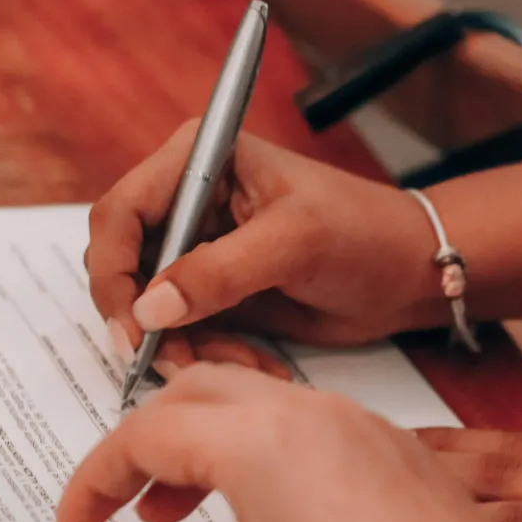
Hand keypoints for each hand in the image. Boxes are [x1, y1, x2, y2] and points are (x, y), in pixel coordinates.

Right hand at [55, 365, 521, 521]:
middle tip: (125, 506)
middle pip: (194, 391)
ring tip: (182, 512)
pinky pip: (307, 421)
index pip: (143, 436)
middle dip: (145, 444)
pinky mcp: (397, 446)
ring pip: (254, 398)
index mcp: (256, 442)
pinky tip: (266, 512)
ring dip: (205, 443)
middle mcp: (307, 412)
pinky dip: (262, 449)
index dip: (95, 481)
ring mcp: (358, 422)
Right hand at [85, 123, 444, 374]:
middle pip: (121, 266)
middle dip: (145, 320)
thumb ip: (219, 272)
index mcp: (198, 160)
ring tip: (241, 361)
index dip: (112, 272)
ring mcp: (197, 250)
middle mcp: (187, 201)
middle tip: (173, 361)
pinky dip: (208, 356)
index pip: (119, 212)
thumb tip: (149, 308)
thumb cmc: (364, 233)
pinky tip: (257, 362)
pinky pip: (182, 334)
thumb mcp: (294, 244)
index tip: (132, 327)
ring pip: (148, 310)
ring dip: (182, 346)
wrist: (408, 275)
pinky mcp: (213, 293)